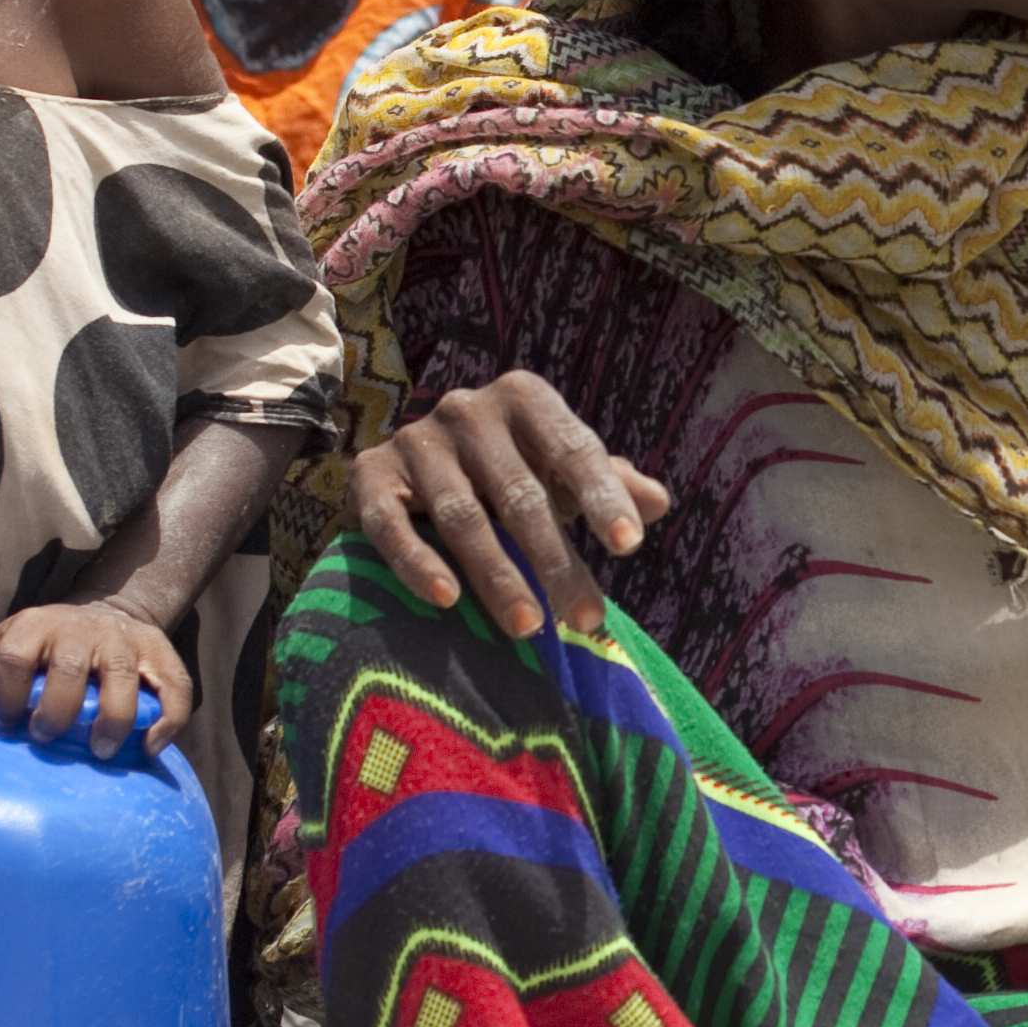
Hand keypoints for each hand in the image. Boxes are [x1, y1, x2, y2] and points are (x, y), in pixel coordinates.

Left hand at [0, 600, 188, 756]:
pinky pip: (174, 687)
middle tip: (49, 739)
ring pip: (121, 678)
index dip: (7, 697)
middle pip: (68, 669)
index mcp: (35, 624)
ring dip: (111, 721)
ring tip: (100, 752)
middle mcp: (81, 627)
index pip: (14, 659)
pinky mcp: (160, 652)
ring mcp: (124, 639)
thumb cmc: (42, 647)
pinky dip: (166, 721)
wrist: (103, 614)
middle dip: (57, 713)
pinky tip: (149, 746)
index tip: (9, 725)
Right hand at [344, 372, 671, 640]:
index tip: (628, 547)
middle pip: (519, 493)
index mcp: (524, 398)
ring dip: (497, 576)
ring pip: (461, 516)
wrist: (415, 465)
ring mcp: (414, 440)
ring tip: (530, 628)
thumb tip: (659, 502)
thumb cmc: (511, 468)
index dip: (601, 497)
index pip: (573, 449)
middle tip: (586, 619)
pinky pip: (389, 525)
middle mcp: (466, 408)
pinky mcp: (368, 475)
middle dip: (556, 560)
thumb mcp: (559, 469)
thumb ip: (608, 481)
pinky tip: (446, 600)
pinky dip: (417, 563)